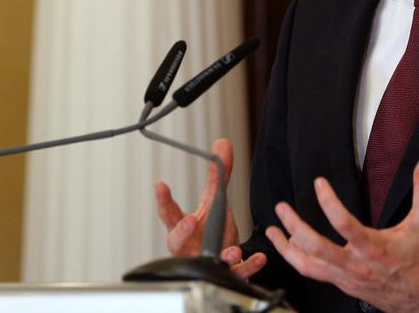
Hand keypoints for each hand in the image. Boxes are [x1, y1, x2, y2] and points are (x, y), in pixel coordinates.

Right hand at [154, 137, 266, 278]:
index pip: (169, 214)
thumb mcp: (214, 202)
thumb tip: (222, 143)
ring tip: (231, 250)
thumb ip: (218, 176)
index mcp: (184, 228)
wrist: (223, 263)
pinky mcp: (225, 274)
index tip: (160, 185)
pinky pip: (236, 273)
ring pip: (206, 262)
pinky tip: (258, 258)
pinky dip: (247, 266)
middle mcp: (190, 247)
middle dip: (182, 232)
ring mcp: (206, 262)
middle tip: (190, 221)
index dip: (163, 201)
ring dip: (220, 255)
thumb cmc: (211, 232)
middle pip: (177, 242)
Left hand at [265, 153, 418, 312]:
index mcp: (375, 247)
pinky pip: (314, 273)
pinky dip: (298, 260)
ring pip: (308, 266)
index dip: (328, 202)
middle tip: (281, 208)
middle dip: (294, 227)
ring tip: (273, 230)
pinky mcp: (344, 284)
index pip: (344, 224)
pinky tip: (289, 248)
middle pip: (316, 248)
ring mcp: (348, 277)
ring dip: (287, 248)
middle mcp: (357, 265)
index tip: (319, 183)